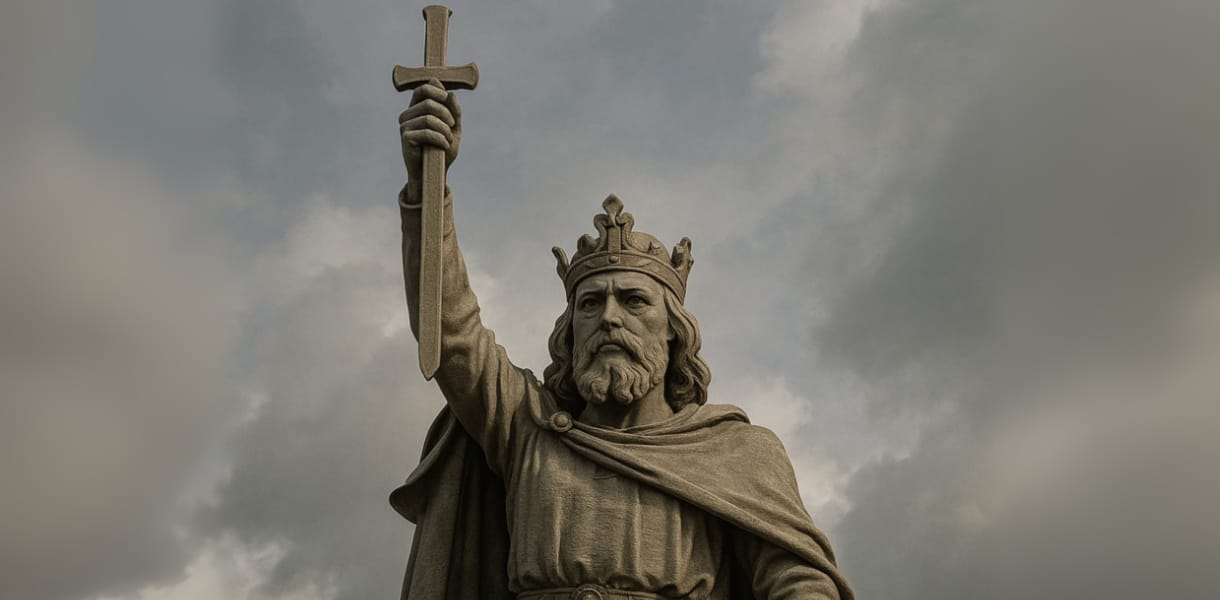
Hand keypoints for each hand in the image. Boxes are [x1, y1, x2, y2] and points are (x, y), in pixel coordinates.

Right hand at [399, 78, 461, 197]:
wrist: (434, 172)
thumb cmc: (443, 149)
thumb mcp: (453, 128)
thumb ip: (454, 111)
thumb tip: (451, 93)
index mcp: (418, 107)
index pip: (425, 88)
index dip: (440, 93)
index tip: (451, 107)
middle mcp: (408, 114)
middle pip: (429, 102)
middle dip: (446, 114)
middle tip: (453, 126)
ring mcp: (405, 125)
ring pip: (428, 117)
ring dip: (445, 129)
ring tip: (449, 140)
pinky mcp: (405, 137)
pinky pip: (426, 132)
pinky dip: (440, 138)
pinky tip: (444, 146)